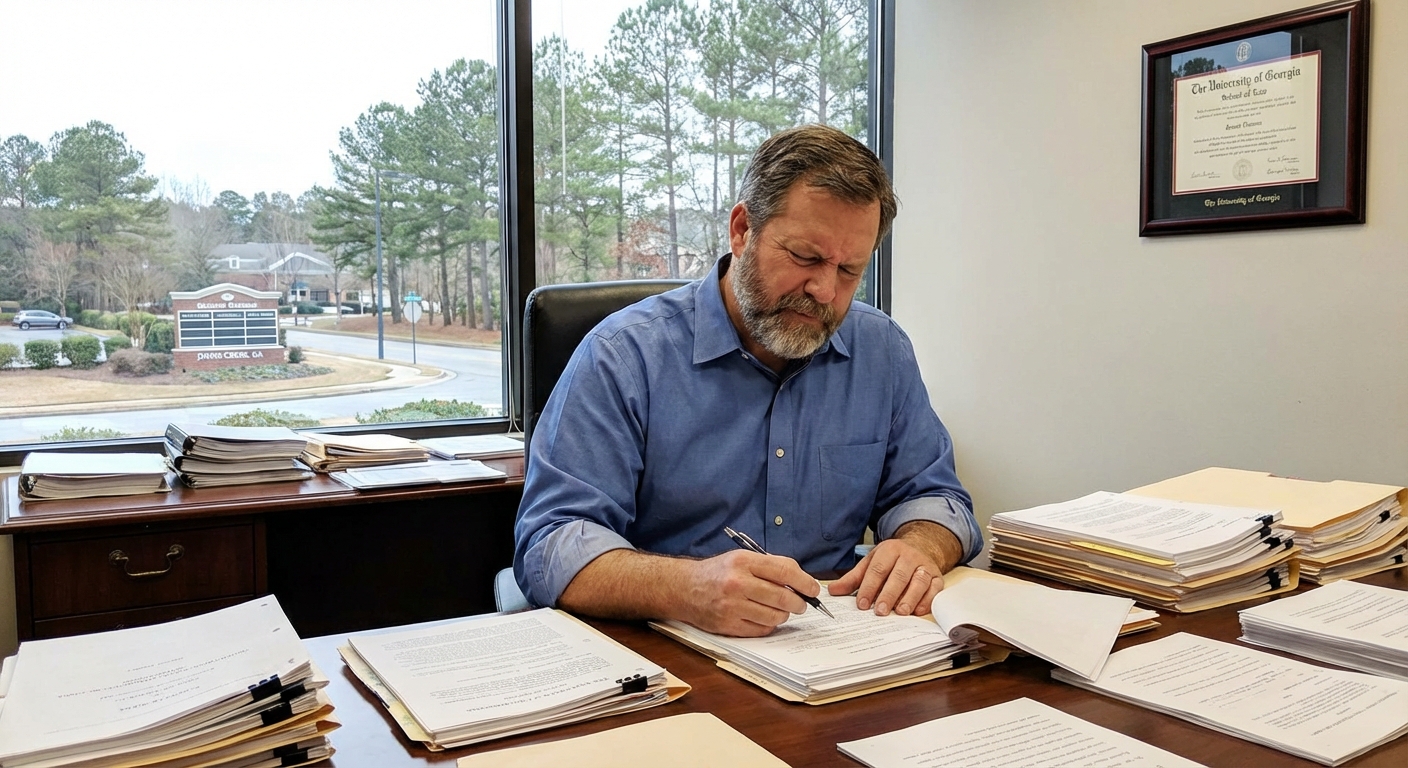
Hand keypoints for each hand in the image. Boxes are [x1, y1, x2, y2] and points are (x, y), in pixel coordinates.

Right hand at [680, 550, 817, 636]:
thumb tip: (801, 580)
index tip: (813, 589)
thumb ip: (770, 566)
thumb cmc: (717, 572)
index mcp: (743, 562)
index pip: (785, 571)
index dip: (805, 582)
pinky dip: (769, 624)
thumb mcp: (741, 558)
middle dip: (799, 603)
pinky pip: (762, 629)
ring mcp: (732, 606)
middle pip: (783, 597)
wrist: (685, 588)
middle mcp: (737, 583)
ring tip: (780, 609)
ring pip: (775, 616)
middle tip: (802, 604)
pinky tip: (764, 616)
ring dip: (784, 614)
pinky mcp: (728, 625)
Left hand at [828, 538, 943, 616]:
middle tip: (879, 611)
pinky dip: (927, 601)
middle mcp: (909, 556)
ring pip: (918, 581)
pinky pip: (934, 589)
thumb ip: (853, 579)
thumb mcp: (871, 563)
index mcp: (889, 550)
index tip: (861, 604)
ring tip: (900, 612)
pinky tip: (917, 611)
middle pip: (898, 576)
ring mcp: (925, 566)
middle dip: (888, 595)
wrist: (919, 547)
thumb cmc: (891, 560)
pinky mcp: (938, 577)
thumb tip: (833, 590)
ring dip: (909, 598)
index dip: (869, 587)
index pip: (878, 569)